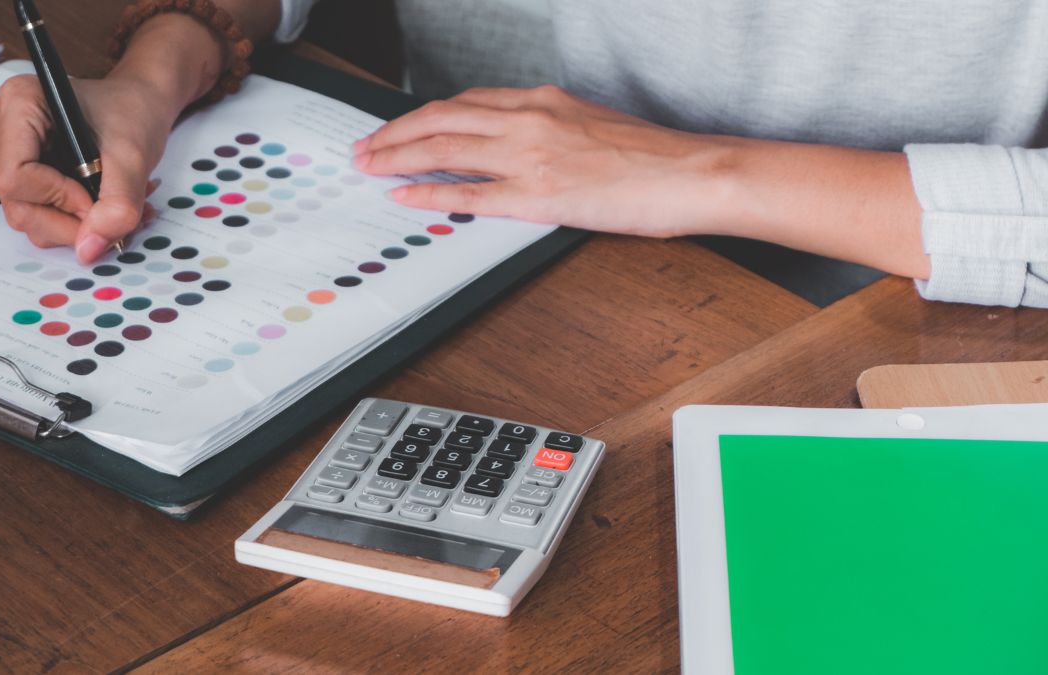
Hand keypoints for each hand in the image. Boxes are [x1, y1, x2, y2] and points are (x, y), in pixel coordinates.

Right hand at [0, 74, 172, 262]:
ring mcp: (3, 153)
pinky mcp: (16, 174)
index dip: (57, 199)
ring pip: (27, 217)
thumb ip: (117, 204)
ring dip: (75, 223)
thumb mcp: (134, 157)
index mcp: (20, 103)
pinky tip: (97, 202)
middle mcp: (0, 126)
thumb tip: (89, 248)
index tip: (92, 199)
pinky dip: (71, 219)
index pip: (14, 177)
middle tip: (111, 209)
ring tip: (111, 202)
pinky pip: (35, 215)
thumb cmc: (130, 113)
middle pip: (18, 204)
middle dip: (69, 220)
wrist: (137, 107)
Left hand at [352, 85, 737, 236]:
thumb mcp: (592, 125)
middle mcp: (530, 119)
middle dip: (394, 133)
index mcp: (544, 101)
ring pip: (444, 148)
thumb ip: (550, 129)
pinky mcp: (538, 195)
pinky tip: (404, 195)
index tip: (399, 127)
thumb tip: (520, 146)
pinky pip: (469, 193)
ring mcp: (531, 156)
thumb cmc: (653, 156)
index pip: (465, 102)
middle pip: (441, 119)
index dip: (422, 115)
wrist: (692, 172)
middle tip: (364, 147)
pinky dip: (429, 193)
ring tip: (369, 167)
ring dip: (397, 157)